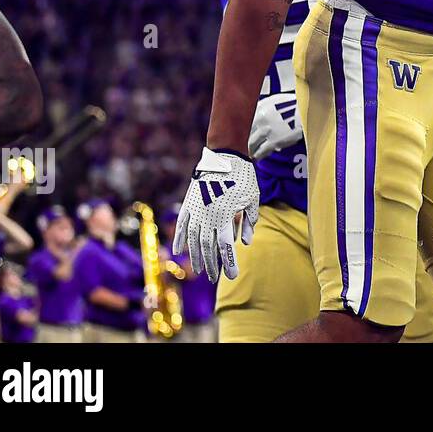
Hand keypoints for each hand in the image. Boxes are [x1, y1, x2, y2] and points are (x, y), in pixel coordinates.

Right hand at [172, 148, 258, 282]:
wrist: (224, 156)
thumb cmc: (243, 178)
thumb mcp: (253, 199)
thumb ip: (250, 222)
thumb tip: (244, 243)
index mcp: (225, 217)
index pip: (225, 247)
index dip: (228, 263)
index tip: (230, 276)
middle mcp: (208, 217)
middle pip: (208, 247)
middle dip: (211, 264)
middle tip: (214, 277)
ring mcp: (196, 211)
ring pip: (193, 239)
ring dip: (196, 256)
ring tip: (199, 269)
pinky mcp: (189, 204)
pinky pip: (182, 225)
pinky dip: (180, 239)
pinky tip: (178, 252)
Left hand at [248, 92, 302, 160]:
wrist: (308, 111)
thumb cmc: (295, 104)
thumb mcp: (276, 100)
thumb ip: (263, 106)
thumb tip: (256, 112)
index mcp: (260, 107)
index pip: (243, 121)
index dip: (242, 129)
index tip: (240, 134)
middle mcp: (260, 118)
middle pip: (246, 133)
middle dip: (244, 140)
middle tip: (244, 146)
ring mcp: (267, 130)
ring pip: (252, 143)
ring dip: (250, 149)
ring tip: (250, 153)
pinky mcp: (275, 141)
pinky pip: (262, 151)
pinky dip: (259, 155)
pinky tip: (258, 157)